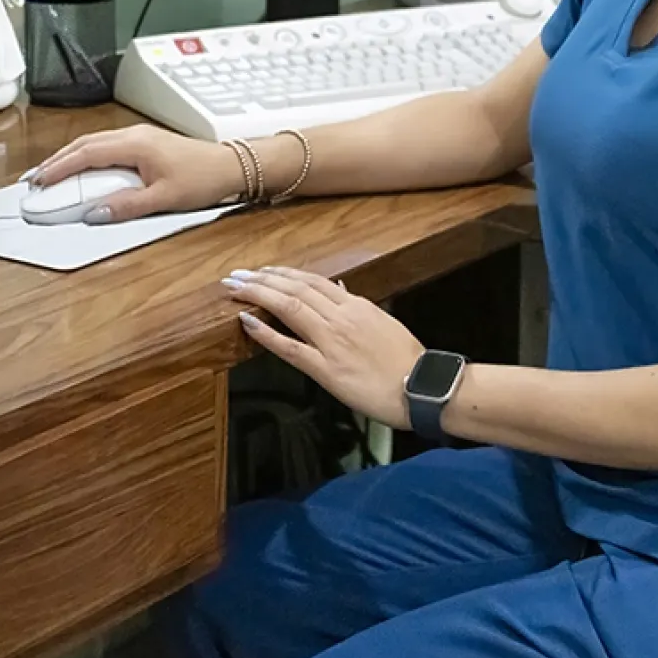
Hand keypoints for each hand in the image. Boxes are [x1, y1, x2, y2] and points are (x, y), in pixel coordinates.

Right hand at [29, 124, 243, 221]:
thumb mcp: (164, 199)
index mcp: (135, 144)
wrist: (231, 166)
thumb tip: (94, 213)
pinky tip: (83, 169)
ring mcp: (140, 136)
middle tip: (35, 180)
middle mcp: (134, 134)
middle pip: (85, 144)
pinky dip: (89, 156)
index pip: (86, 154)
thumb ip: (127, 206)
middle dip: (58, 161)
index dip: (59, 168)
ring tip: (51, 175)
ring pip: (96, 142)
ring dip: (72, 157)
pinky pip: (108, 145)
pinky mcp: (147, 142)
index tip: (38, 183)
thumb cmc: (202, 179)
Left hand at [226, 267, 423, 429]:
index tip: (264, 270)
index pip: (313, 281)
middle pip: (296, 288)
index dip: (284, 273)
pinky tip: (246, 322)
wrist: (422, 387)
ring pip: (289, 308)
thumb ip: (358, 306)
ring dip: (258, 295)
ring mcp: (332, 341)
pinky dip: (266, 333)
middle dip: (263, 278)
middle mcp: (341, 317)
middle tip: (238, 274)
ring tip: (235, 288)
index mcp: (356, 305)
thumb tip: (339, 290)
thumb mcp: (384, 322)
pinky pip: (290, 347)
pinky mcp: (326, 368)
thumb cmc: (407, 359)